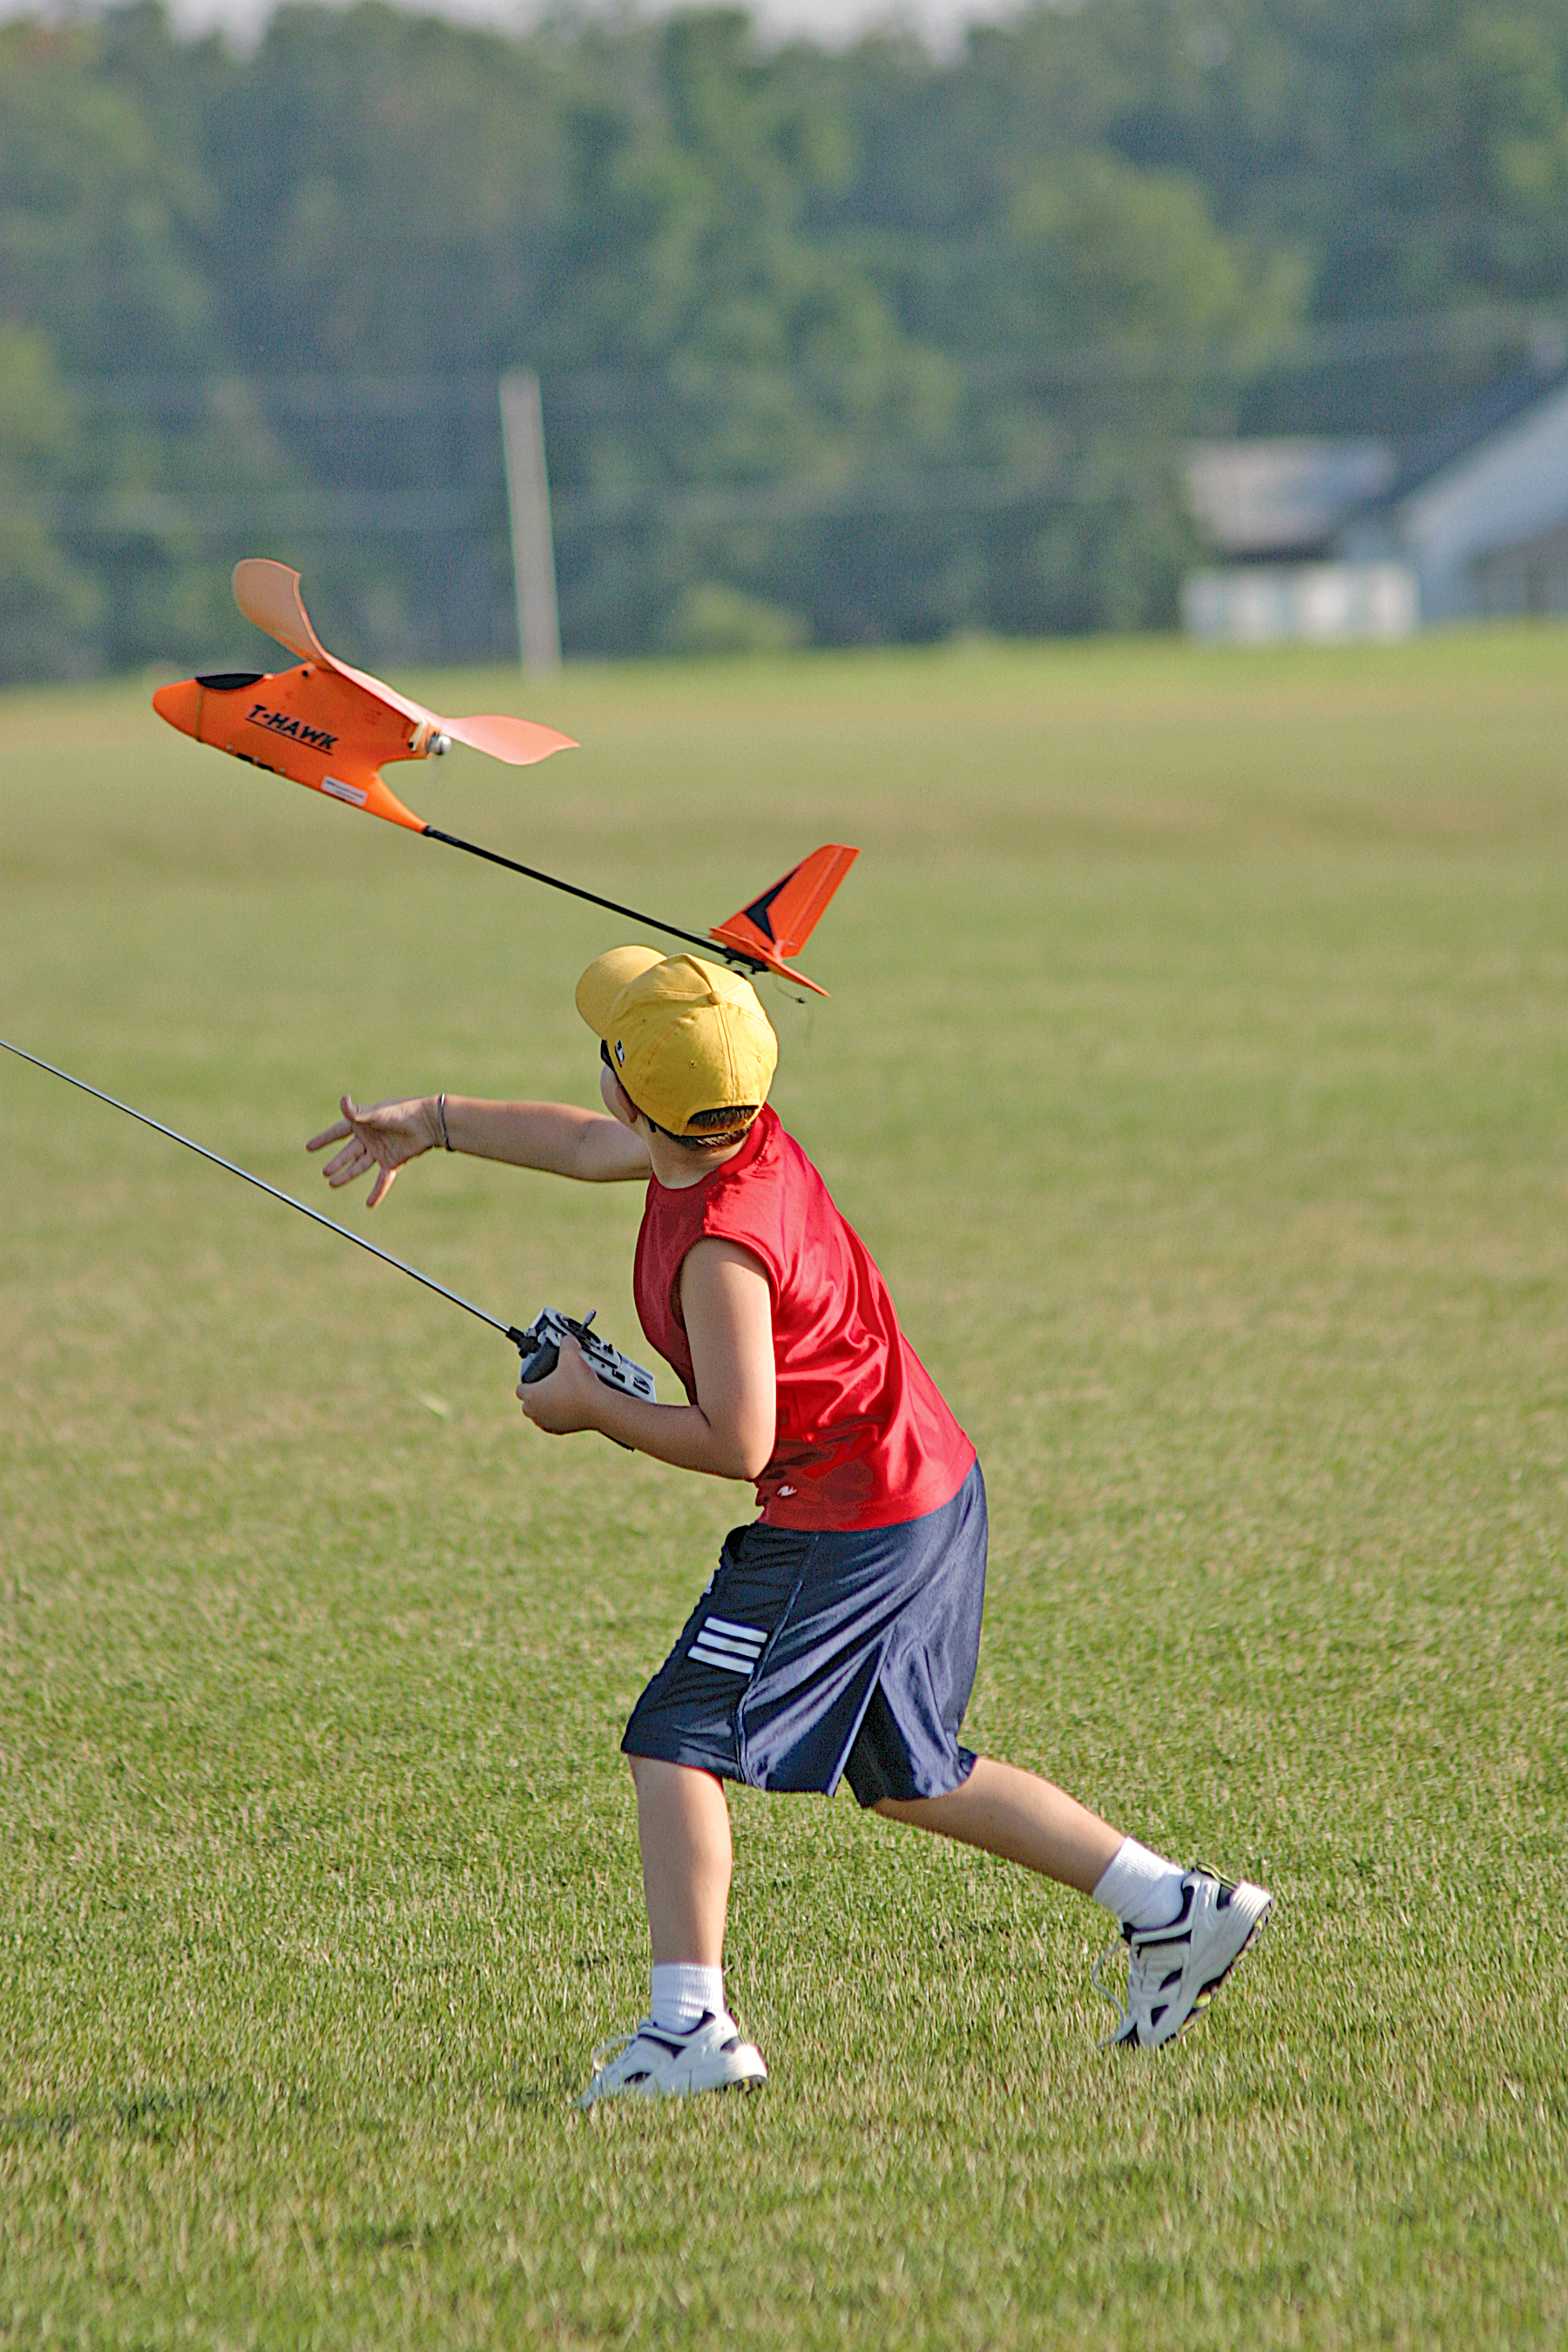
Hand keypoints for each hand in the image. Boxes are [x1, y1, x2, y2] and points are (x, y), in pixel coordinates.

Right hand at [306, 1093, 439, 1207]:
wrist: (428, 1122)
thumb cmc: (402, 1112)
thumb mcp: (377, 1113)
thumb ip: (358, 1112)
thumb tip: (343, 1100)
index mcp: (363, 1123)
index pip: (338, 1132)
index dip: (324, 1139)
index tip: (309, 1147)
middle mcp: (370, 1138)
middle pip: (348, 1153)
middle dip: (336, 1162)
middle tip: (325, 1172)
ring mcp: (381, 1151)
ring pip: (360, 1166)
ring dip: (347, 1175)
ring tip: (333, 1184)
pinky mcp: (394, 1161)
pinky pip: (383, 1180)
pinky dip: (377, 1192)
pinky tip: (370, 1203)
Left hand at [515, 1335, 606, 1436]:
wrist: (599, 1407)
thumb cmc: (581, 1384)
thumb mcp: (571, 1356)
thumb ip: (566, 1343)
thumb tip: (568, 1339)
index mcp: (531, 1395)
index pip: (521, 1388)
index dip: (528, 1380)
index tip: (538, 1376)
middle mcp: (535, 1412)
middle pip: (528, 1403)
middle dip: (536, 1394)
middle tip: (549, 1384)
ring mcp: (547, 1423)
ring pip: (540, 1414)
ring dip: (546, 1406)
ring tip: (559, 1395)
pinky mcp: (560, 1430)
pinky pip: (553, 1422)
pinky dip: (558, 1415)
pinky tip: (568, 1406)